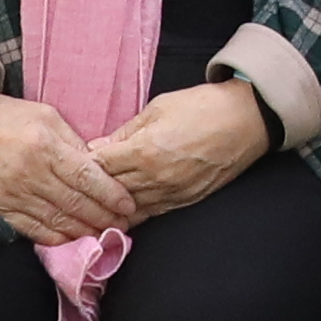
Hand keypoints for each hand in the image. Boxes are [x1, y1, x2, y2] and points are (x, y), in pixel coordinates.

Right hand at [0, 90, 136, 243]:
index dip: (111, 195)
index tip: (128, 205)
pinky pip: (29, 229)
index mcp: (44, 146)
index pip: (87, 177)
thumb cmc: (2, 117)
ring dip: (83, 232)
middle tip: (124, 226)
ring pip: (55, 221)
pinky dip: (53, 237)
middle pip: (74, 204)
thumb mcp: (44, 115)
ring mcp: (9, 195)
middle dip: (103, 217)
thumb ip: (72, 141)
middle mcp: (28, 174)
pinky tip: (70, 240)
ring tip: (104, 236)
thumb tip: (97, 165)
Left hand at [92, 80, 273, 222]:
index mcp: (144, 150)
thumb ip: (126, 131)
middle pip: (109, 191)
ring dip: (110, 207)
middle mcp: (155, 177)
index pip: (99, 167)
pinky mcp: (185, 200)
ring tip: (92, 206)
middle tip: (75, 188)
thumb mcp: (159, 107)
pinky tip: (120, 212)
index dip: (84, 165)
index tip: (73, 164)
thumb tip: (98, 147)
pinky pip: (151, 213)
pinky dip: (133, 213)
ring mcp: (171, 192)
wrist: (247, 120)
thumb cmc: (204, 107)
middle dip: (91, 189)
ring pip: (128, 208)